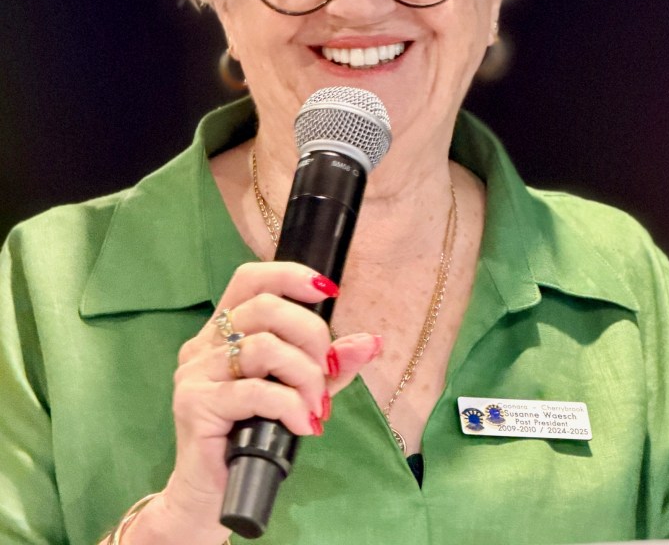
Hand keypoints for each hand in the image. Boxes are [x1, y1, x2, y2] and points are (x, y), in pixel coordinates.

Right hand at [137, 262, 379, 542]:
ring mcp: (196, 373)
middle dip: (310, 333)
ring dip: (304, 375)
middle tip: (326, 371)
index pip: (250, 278)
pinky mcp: (195, 404)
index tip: (329, 290)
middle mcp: (205, 344)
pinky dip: (289, 405)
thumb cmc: (254, 436)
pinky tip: (302, 425)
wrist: (212, 494)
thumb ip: (331, 365)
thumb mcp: (300, 392)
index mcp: (224, 330)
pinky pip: (255, 391)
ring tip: (315, 406)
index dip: (289, 275)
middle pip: (263, 307)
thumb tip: (372, 342)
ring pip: (262, 347)